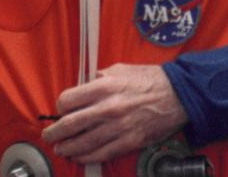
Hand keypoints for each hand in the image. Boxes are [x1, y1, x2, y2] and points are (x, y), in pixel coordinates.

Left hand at [42, 64, 187, 163]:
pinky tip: (80, 157)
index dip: (60, 107)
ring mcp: (118, 127)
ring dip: (68, 148)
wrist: (178, 95)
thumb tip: (84, 86)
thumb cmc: (150, 80)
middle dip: (55, 132)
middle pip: (70, 125)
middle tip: (49, 136)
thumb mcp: (121, 69)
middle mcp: (108, 108)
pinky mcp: (129, 141)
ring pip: (83, 143)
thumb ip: (99, 77)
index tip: (60, 110)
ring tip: (61, 149)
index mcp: (104, 86)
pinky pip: (101, 153)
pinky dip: (87, 157)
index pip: (68, 100)